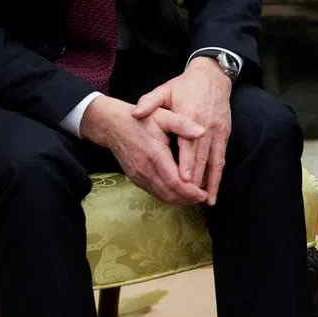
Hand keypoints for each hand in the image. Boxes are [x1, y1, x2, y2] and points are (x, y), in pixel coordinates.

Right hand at [81, 95, 208, 204]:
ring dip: (178, 200)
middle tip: (203, 197)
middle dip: (188, 199)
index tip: (204, 193)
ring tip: (194, 197)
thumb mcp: (164, 116)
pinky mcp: (135, 178)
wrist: (112, 125)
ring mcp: (138, 176)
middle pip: (169, 194)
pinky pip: (153, 192)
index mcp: (155, 155)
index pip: (175, 182)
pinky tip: (179, 192)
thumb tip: (203, 132)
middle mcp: (145, 169)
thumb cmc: (142, 119)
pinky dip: (168, 195)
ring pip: (161, 196)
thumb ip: (183, 124)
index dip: (190, 191)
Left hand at [132, 57, 232, 204]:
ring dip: (211, 181)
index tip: (183, 180)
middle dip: (197, 179)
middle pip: (201, 156)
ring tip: (206, 199)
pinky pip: (221, 157)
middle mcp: (206, 126)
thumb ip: (149, 101)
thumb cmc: (185, 85)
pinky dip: (218, 174)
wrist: (212, 76)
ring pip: (214, 160)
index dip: (186, 163)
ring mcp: (217, 131)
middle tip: (190, 197)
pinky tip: (213, 188)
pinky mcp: (224, 133)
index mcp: (190, 116)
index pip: (188, 144)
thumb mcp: (165, 90)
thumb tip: (136, 113)